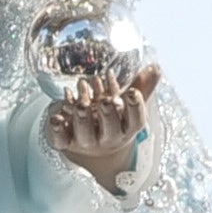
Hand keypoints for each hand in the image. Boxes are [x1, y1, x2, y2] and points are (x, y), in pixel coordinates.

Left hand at [47, 52, 159, 197]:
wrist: (91, 145)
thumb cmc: (113, 120)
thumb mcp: (126, 103)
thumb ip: (141, 86)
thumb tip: (155, 67)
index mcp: (126, 129)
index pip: (136, 121)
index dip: (135, 108)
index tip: (132, 92)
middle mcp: (109, 138)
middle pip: (111, 131)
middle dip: (108, 115)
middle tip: (105, 101)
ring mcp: (87, 142)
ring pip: (85, 135)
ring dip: (83, 119)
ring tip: (81, 105)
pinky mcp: (66, 142)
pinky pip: (61, 139)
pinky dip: (58, 129)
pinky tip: (56, 118)